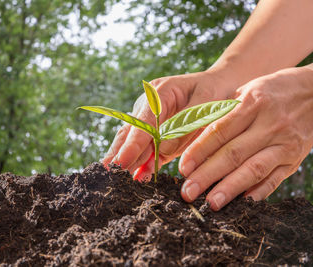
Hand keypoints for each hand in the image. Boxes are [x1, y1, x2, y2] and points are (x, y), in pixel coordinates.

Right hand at [102, 70, 234, 180]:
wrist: (222, 85)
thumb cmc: (216, 91)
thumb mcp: (206, 104)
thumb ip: (183, 126)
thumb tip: (162, 151)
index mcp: (160, 93)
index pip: (142, 123)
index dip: (132, 144)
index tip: (121, 162)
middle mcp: (149, 106)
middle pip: (130, 132)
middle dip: (119, 154)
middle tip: (108, 175)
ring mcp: (151, 120)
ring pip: (134, 143)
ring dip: (127, 161)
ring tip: (115, 180)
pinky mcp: (158, 133)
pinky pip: (147, 150)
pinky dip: (141, 163)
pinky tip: (136, 177)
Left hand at [179, 65, 312, 209]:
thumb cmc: (272, 91)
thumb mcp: (246, 91)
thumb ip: (222, 113)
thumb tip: (192, 139)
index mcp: (252, 103)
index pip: (219, 131)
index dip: (199, 151)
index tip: (182, 168)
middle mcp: (270, 124)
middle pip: (233, 154)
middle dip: (207, 175)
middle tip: (188, 192)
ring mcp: (285, 143)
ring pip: (253, 169)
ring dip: (230, 189)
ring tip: (211, 203)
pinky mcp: (295, 158)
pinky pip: (275, 178)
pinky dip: (258, 192)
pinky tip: (241, 202)